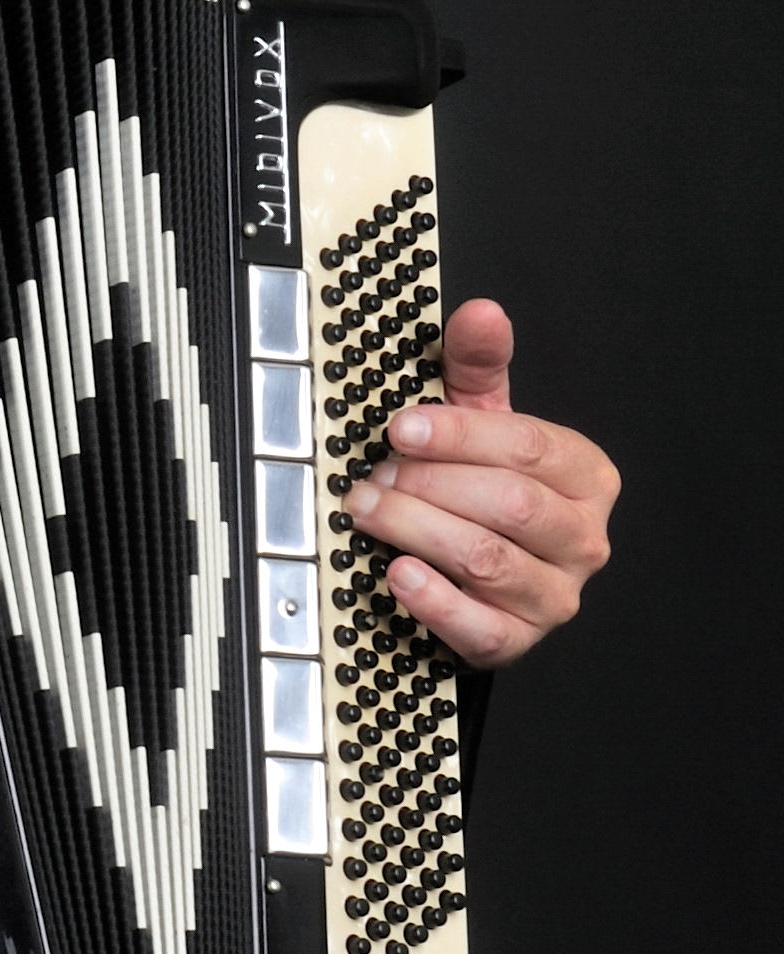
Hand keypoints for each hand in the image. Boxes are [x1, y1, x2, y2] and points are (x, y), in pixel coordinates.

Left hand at [343, 299, 616, 668]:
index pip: (528, 449)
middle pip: (508, 505)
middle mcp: (583, 538)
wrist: (484, 570)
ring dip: (417, 531)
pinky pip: (479, 626)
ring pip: (488, 560)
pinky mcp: (516, 640)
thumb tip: (481, 313)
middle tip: (375, 476)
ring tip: (368, 510)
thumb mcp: (484, 421)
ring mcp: (555, 595)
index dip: (459, 435)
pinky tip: (398, 573)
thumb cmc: (484, 486)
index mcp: (586, 477)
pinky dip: (434, 600)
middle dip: (430, 485)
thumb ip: (479, 366)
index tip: (402, 426)